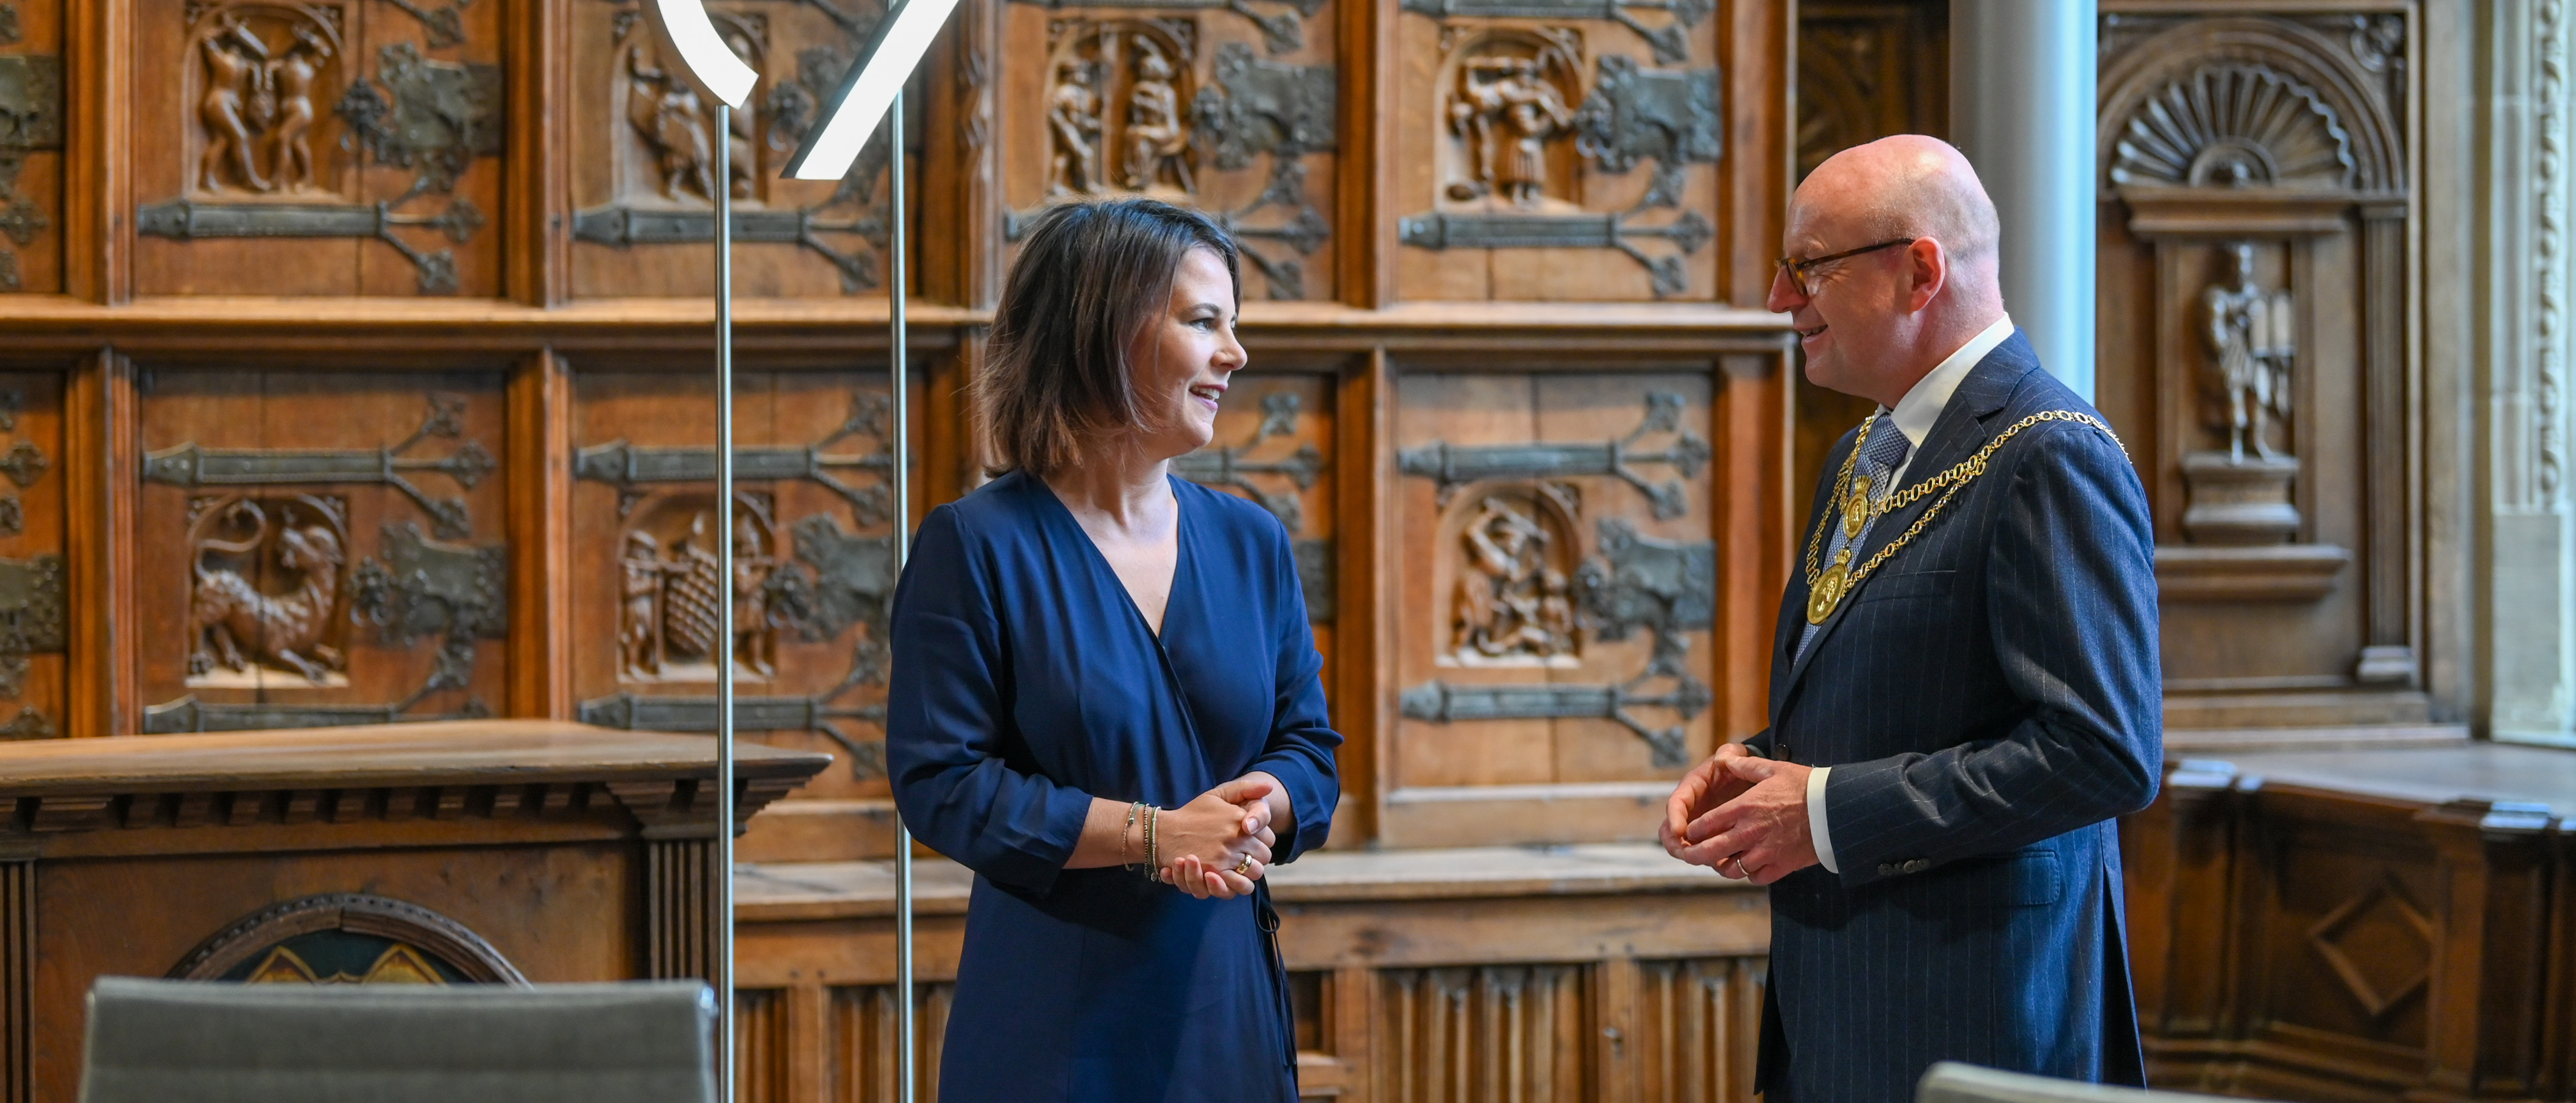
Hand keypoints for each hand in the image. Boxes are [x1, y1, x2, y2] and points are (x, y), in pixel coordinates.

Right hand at [1157, 776, 1273, 899]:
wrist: (1165, 832)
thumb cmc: (1193, 813)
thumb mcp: (1218, 794)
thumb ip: (1245, 788)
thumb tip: (1269, 788)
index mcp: (1240, 818)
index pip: (1269, 837)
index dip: (1262, 841)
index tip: (1251, 840)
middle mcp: (1236, 837)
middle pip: (1264, 856)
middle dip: (1257, 857)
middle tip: (1244, 855)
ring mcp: (1225, 856)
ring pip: (1255, 872)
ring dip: (1249, 872)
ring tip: (1238, 868)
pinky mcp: (1214, 872)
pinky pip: (1238, 885)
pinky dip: (1238, 884)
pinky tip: (1230, 877)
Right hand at [1661, 743, 1758, 861]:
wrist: (1750, 778)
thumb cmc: (1740, 765)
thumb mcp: (1736, 754)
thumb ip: (1730, 754)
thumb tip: (1723, 759)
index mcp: (1692, 787)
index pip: (1676, 802)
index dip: (1674, 817)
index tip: (1679, 831)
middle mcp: (1689, 808)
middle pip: (1670, 830)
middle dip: (1675, 843)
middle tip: (1687, 854)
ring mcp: (1696, 824)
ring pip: (1683, 845)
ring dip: (1689, 854)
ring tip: (1704, 862)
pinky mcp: (1707, 836)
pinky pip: (1701, 851)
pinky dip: (1706, 859)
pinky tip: (1720, 863)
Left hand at [1679, 755, 1819, 885]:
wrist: (1836, 810)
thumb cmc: (1805, 786)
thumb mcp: (1773, 769)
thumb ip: (1745, 766)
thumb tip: (1724, 759)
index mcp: (1743, 808)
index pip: (1704, 825)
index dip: (1692, 831)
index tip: (1690, 832)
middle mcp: (1749, 833)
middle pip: (1709, 852)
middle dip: (1694, 855)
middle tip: (1689, 854)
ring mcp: (1764, 853)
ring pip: (1730, 870)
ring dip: (1722, 866)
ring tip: (1721, 861)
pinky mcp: (1780, 866)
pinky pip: (1755, 877)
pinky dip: (1749, 874)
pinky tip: (1749, 865)